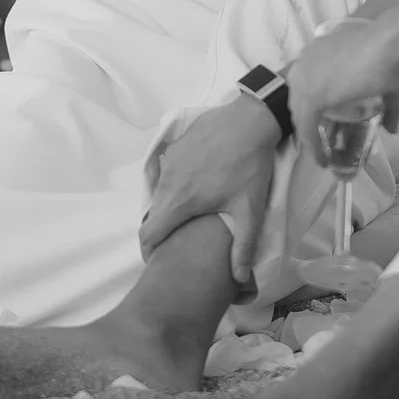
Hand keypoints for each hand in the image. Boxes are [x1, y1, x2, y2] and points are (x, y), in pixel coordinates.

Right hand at [139, 96, 276, 293]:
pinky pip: (166, 172)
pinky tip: (195, 186)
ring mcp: (169, 161)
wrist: (251, 120)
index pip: (148, 235)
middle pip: (153, 215)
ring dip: (167, 207)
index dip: (148, 253)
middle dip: (160, 232)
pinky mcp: (175, 146)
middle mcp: (167, 182)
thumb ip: (243, 247)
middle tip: (178, 242)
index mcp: (180, 202)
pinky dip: (173, 185)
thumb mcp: (250, 210)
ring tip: (189, 215)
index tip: (158, 260)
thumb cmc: (250, 166)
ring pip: (159, 193)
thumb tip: (238, 279)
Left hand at [288, 16, 398, 166]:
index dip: (311, 109)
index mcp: (314, 54)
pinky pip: (306, 128)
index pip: (304, 86)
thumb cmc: (387, 56)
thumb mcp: (383, 84)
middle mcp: (303, 65)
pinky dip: (313, 146)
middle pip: (298, 102)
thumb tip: (392, 129)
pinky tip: (322, 159)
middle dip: (309, 123)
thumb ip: (387, 107)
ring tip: (323, 155)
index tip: (324, 126)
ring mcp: (303, 80)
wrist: (389, 46)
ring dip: (310, 139)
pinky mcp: (311, 98)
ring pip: (300, 117)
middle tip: (324, 140)